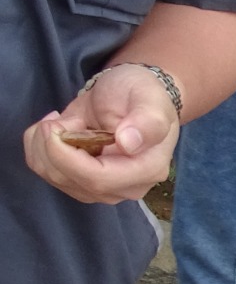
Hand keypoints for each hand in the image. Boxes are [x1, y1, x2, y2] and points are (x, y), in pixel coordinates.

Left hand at [23, 64, 179, 203]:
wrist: (129, 95)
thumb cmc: (140, 93)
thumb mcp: (149, 99)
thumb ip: (147, 122)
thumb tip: (128, 144)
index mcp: (146, 170)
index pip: (98, 179)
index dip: (67, 157)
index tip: (54, 125)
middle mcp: (127, 188)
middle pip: (73, 181)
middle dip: (50, 147)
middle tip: (59, 118)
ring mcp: (104, 190)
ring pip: (55, 178)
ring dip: (42, 145)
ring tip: (62, 121)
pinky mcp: (83, 184)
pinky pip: (47, 173)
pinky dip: (38, 148)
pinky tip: (56, 131)